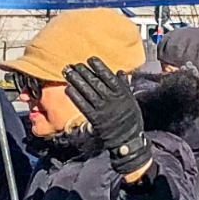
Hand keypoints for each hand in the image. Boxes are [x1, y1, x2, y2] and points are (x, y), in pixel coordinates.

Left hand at [64, 57, 150, 176]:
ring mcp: (102, 108)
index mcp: (121, 93)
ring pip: (86, 91)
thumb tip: (120, 71)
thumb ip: (125, 85)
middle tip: (73, 64)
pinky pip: (82, 105)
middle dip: (82, 71)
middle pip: (94, 81)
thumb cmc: (131, 118)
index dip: (98, 67)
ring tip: (67, 72)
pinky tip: (67, 88)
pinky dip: (75, 96)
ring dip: (75, 80)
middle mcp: (111, 99)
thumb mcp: (131, 100)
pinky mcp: (95, 118)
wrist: (128, 140)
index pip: (107, 76)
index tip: (90, 59)